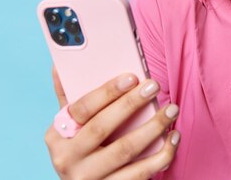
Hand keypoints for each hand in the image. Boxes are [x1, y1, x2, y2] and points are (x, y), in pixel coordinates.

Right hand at [45, 66, 180, 179]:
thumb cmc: (80, 149)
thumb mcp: (68, 127)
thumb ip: (68, 98)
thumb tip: (59, 63)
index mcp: (58, 136)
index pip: (81, 109)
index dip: (106, 91)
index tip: (131, 77)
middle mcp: (68, 159)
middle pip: (102, 127)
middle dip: (131, 104)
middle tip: (154, 86)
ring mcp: (89, 178)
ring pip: (125, 150)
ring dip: (152, 128)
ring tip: (171, 110)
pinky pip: (141, 174)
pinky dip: (161, 155)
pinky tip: (173, 138)